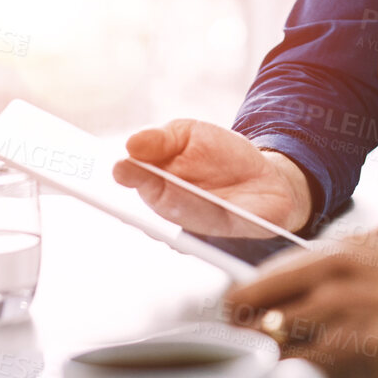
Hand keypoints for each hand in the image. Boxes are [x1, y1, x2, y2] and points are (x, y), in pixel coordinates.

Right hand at [112, 119, 311, 236]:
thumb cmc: (221, 156)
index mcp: (151, 183)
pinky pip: (208, 236)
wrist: (267, 178)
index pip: (127, 181)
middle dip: (138, 186)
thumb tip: (131, 144)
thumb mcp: (189, 134)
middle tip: (125, 170)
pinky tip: (205, 207)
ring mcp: (187, 231)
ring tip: (162, 183)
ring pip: (173, 221)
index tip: (110, 165)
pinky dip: (205, 223)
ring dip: (169, 203)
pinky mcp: (217, 243)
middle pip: (145, 204)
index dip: (117, 175)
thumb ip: (160, 139)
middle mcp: (163, 211)